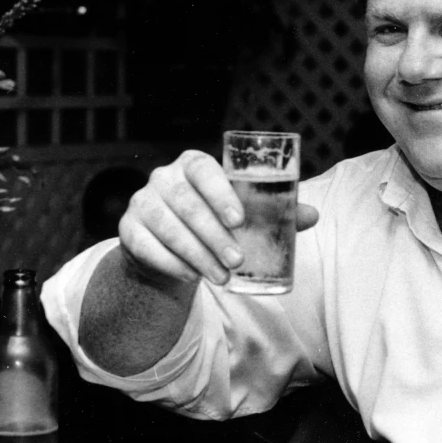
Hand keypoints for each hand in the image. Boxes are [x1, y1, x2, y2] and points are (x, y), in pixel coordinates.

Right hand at [118, 150, 318, 285]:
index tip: (239, 219)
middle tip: (237, 262)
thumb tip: (312, 215)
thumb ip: (273, 212)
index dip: (219, 192)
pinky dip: (171, 264)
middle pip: (186, 204)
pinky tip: (191, 276)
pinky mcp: (128, 230)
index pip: (202, 169)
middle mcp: (163, 177)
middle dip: (213, 236)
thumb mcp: (240, 213)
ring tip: (222, 278)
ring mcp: (142, 202)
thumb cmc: (214, 221)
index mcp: (193, 164)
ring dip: (197, 255)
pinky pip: (147, 247)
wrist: (171, 245)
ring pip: (168, 228)